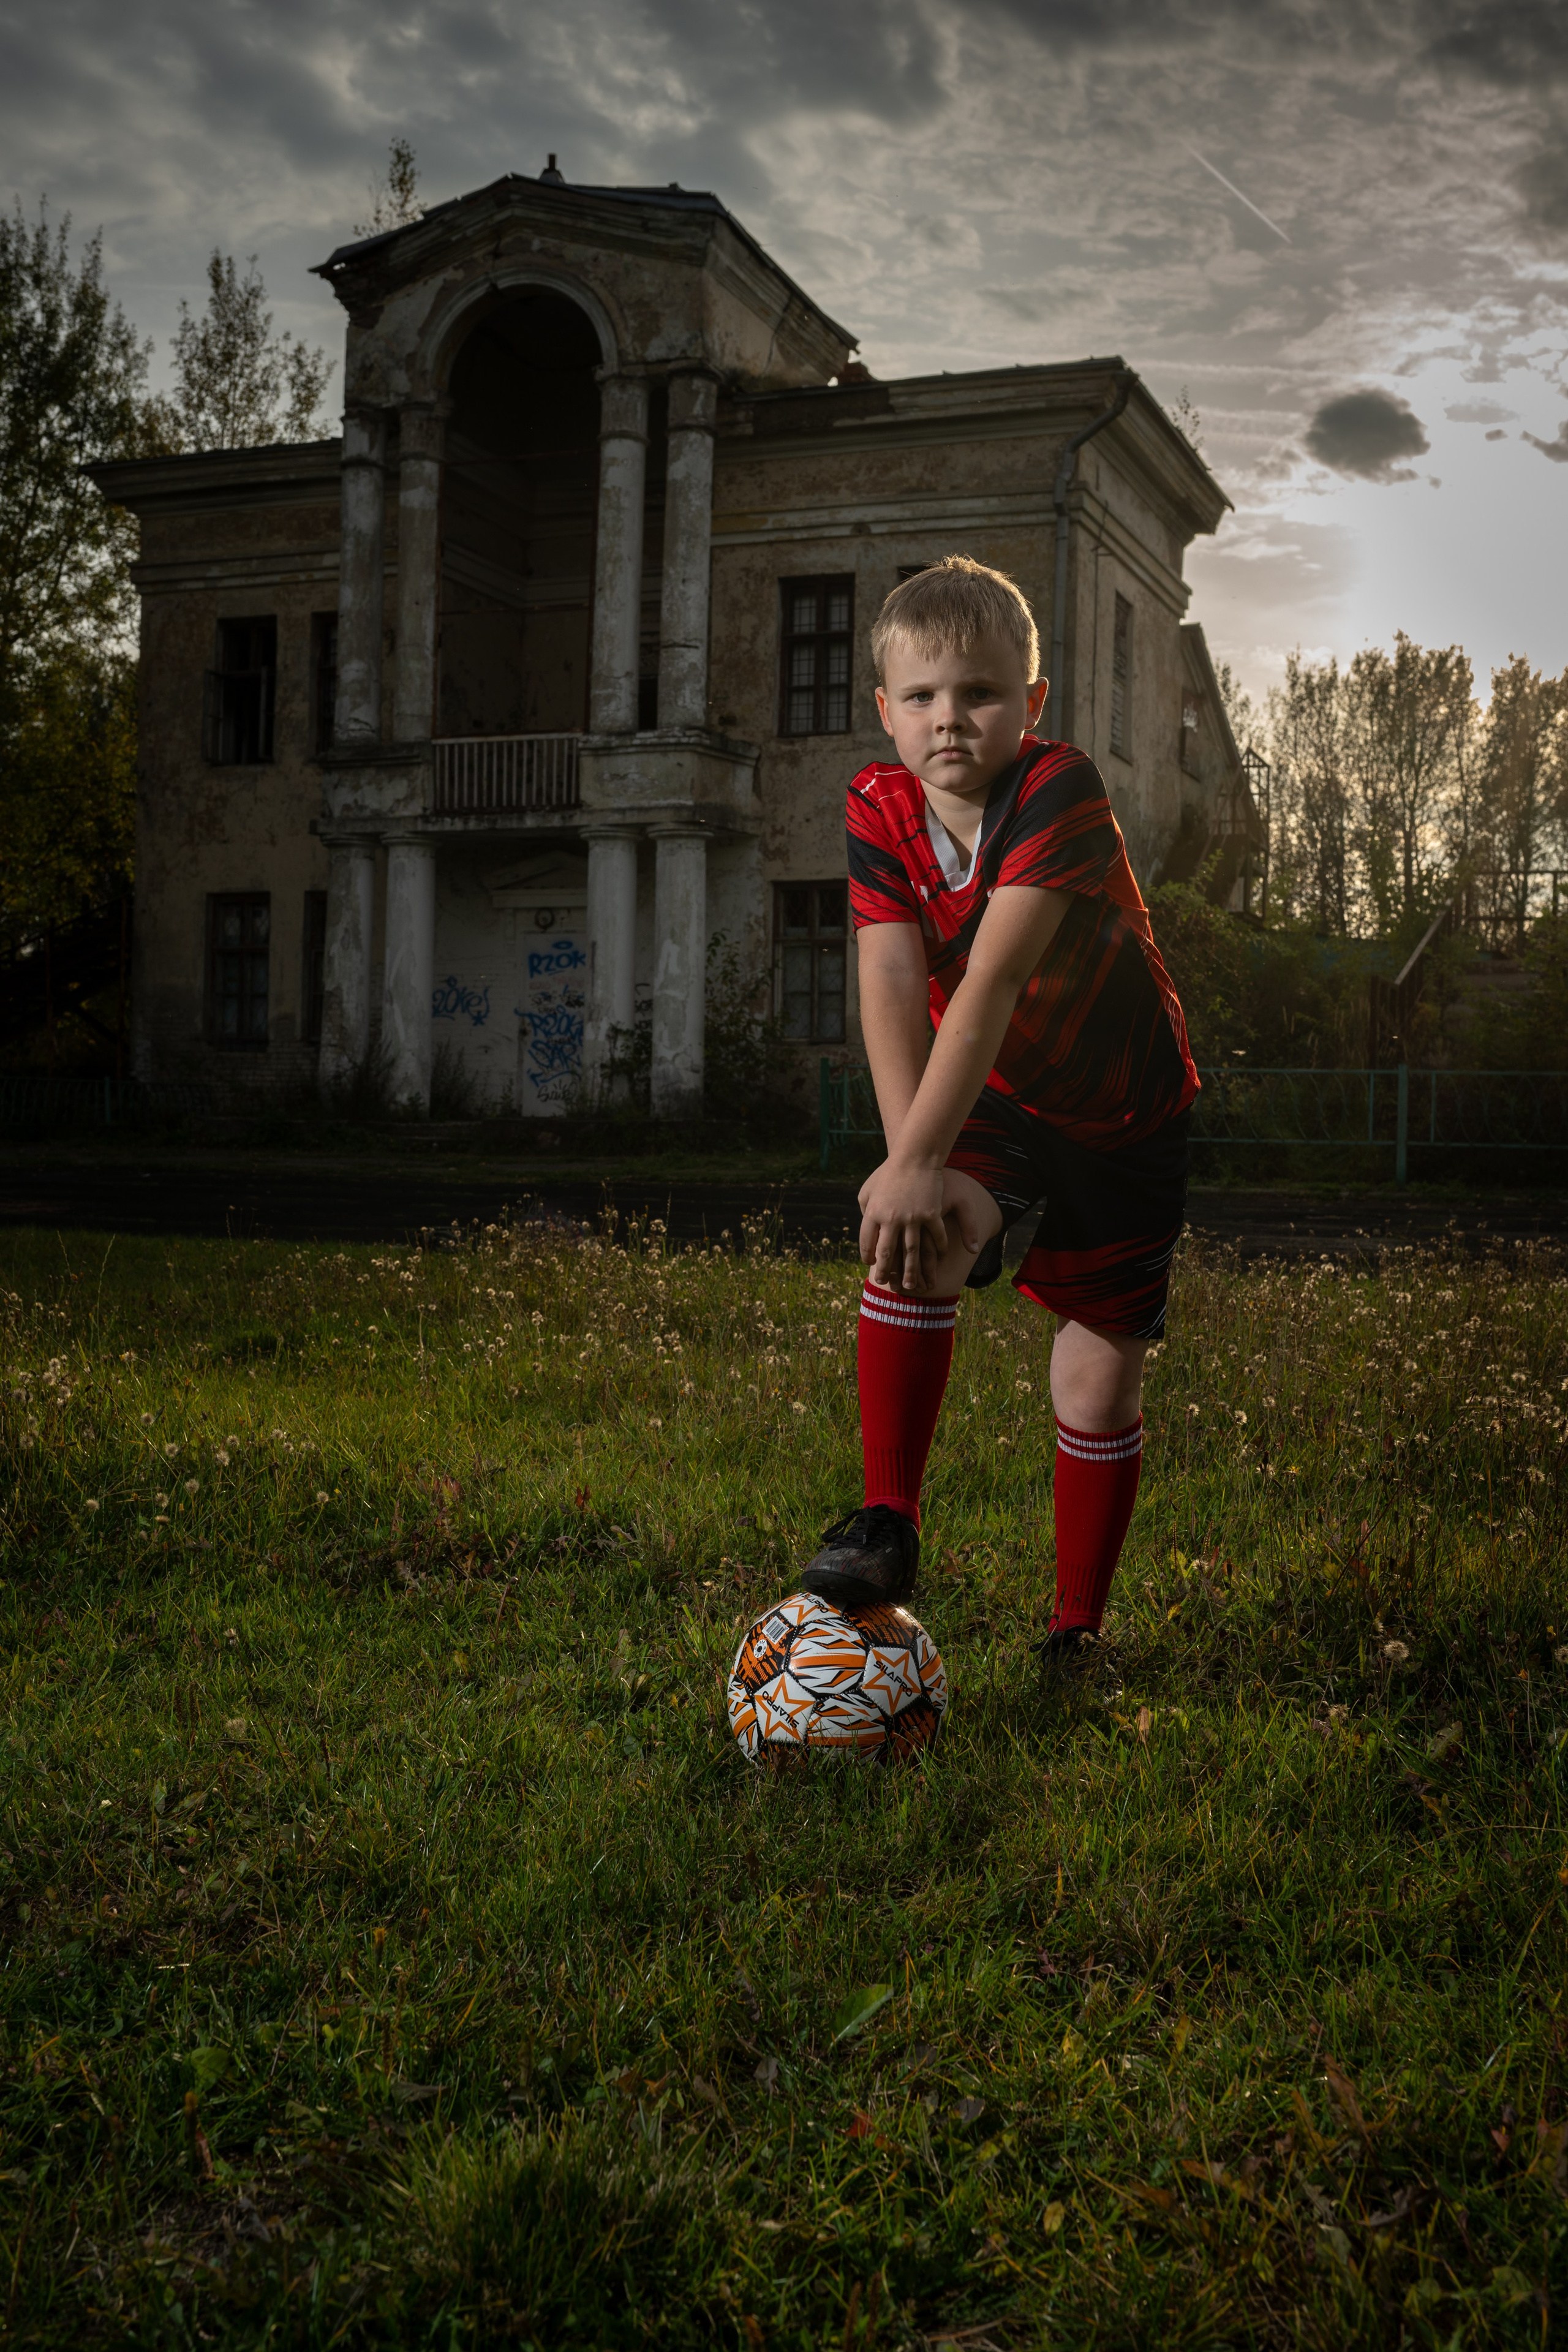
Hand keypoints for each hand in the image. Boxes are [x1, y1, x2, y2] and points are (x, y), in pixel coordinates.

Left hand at [858, 1160, 984, 1292]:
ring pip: (911, 1252)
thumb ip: (866, 1210)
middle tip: (885, 1284)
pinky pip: (936, 1238)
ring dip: (910, 1271)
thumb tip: (867, 1229)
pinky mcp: (931, 1214)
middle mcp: (891, 1218)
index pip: (867, 1243)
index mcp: (873, 1212)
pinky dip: (938, 1250)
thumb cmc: (889, 1172)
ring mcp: (912, 1218)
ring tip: (911, 1285)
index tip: (871, 1265)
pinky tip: (939, 1259)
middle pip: (886, 1252)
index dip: (868, 1257)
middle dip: (885, 1271)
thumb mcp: (868, 1188)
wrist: (914, 1156)